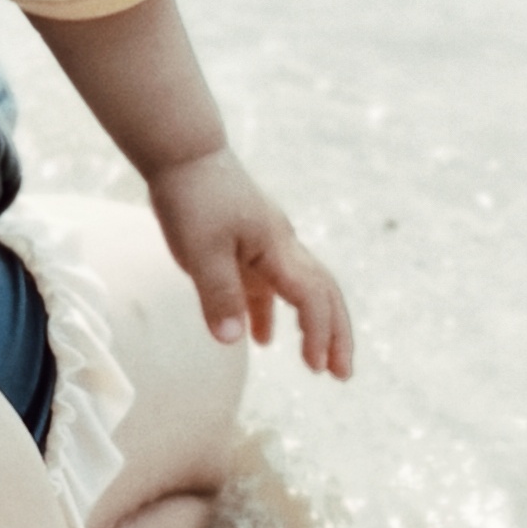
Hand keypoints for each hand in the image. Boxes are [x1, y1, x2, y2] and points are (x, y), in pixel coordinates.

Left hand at [147, 148, 354, 379]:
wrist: (183, 153)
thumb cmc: (192, 197)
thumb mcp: (199, 251)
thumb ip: (219, 295)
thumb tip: (236, 343)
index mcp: (277, 247)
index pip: (312, 295)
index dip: (319, 332)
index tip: (317, 368)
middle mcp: (282, 246)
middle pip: (324, 292)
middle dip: (336, 334)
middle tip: (343, 374)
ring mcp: (267, 244)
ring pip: (303, 289)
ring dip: (313, 326)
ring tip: (316, 365)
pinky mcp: (248, 244)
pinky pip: (271, 284)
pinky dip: (273, 313)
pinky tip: (262, 339)